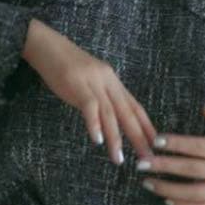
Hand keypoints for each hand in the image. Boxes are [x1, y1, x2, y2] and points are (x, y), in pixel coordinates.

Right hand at [22, 18, 158, 164]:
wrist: (48, 46)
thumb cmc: (68, 67)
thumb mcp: (92, 81)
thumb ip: (102, 97)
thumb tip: (111, 118)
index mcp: (114, 82)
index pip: (136, 107)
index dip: (147, 126)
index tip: (156, 144)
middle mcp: (109, 82)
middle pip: (128, 113)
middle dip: (138, 138)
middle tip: (146, 157)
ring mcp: (94, 82)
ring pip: (110, 113)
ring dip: (115, 138)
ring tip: (118, 158)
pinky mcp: (77, 84)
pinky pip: (89, 106)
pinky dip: (94, 124)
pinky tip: (97, 140)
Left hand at [135, 104, 204, 204]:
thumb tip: (203, 109)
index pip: (198, 148)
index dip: (175, 145)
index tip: (156, 141)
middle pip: (190, 171)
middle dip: (163, 167)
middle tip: (141, 163)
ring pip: (194, 194)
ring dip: (168, 190)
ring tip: (148, 183)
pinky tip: (169, 200)